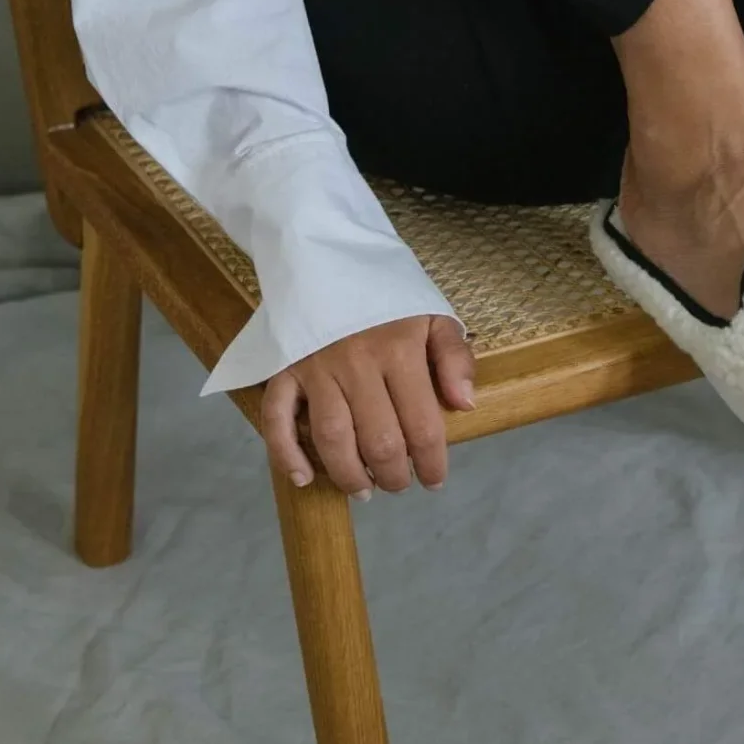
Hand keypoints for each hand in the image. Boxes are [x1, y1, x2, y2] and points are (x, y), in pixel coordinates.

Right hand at [261, 312, 476, 497]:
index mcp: (399, 350)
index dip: (431, 463)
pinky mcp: (284, 368)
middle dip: (393, 475)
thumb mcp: (433, 313)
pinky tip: (303, 478)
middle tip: (398, 484)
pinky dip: (286, 454)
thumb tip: (465, 405)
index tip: (434, 481)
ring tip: (364, 489)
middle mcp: (357, 363)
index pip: (422, 425)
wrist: (327, 254)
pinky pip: (277, 418)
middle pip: (378, 440)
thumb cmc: (386, 292)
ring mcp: (316, 368)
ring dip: (349, 475)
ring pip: (331, 438)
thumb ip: (455, 358)